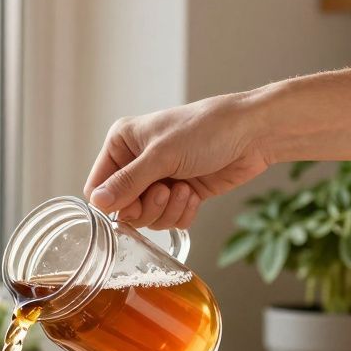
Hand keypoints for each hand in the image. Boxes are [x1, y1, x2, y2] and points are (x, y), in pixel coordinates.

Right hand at [83, 92, 273, 228]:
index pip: (98, 186)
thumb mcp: (161, 155)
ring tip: (185, 189)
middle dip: (146, 207)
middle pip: (122, 208)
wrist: (253, 133)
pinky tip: (195, 194)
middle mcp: (137, 163)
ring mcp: (160, 180)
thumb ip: (127, 182)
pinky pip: (169, 220)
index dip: (113, 202)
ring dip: (167, 210)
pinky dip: (182, 212)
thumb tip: (97, 203)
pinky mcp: (181, 194)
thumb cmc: (207, 130)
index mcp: (122, 144)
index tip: (132, 203)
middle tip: (165, 191)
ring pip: (147, 218)